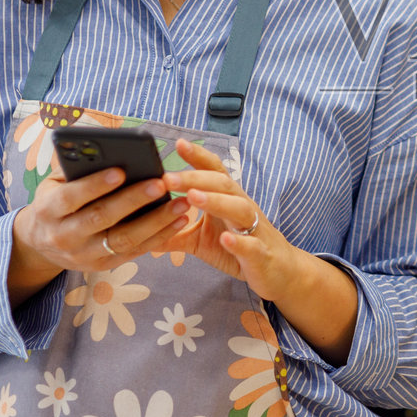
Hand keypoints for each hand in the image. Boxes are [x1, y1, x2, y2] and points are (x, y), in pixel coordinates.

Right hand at [9, 167, 190, 303]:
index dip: (95, 185)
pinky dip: (159, 237)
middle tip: (160, 183)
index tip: (120, 171)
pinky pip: (134, 252)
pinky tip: (179, 220)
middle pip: (101, 219)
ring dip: (155, 222)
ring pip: (123, 239)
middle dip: (132, 200)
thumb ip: (77, 169)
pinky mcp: (102, 265)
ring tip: (180, 203)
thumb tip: (108, 152)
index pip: (71, 197)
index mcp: (48, 210)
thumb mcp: (55, 183)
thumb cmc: (56, 200)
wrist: (41, 243)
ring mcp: (84, 255)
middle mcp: (64, 236)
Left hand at [164, 139, 358, 363]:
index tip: (177, 143)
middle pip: (222, 184)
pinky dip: (239, 241)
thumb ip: (173, 232)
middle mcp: (242, 207)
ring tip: (192, 197)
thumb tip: (137, 227)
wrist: (278, 272)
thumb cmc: (239, 249)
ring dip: (216, 201)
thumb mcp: (200, 240)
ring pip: (238, 208)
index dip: (198, 157)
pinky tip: (225, 239)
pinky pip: (251, 245)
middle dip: (195, 178)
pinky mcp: (260, 254)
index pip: (213, 171)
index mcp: (227, 200)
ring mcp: (254, 229)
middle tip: (167, 177)